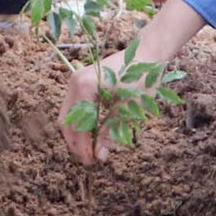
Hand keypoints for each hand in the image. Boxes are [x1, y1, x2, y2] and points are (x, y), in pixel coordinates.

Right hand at [58, 0, 205, 164]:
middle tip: (90, 159)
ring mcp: (77, 79)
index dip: (82, 147)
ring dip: (79, 132)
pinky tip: (94, 132)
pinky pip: (76, 105)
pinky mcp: (83, 80)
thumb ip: (109, 133)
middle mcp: (75, 82)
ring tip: (92, 148)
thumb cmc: (141, 79)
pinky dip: (83, 121)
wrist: (148, 53)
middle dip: (76, 142)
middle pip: (67, 121)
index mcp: (84, 88)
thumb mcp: (127, 110)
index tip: (91, 162)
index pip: (76, 126)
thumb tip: (99, 156)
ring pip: (70, 114)